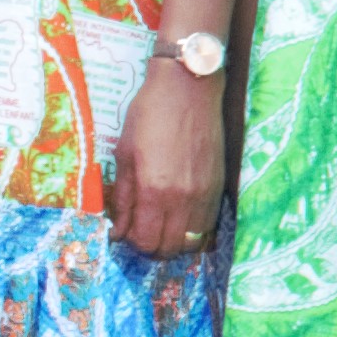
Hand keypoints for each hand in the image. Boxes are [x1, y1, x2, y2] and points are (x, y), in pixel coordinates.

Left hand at [113, 66, 226, 257]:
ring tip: (161, 226)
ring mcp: (205, 193)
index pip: (144, 241)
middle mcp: (182, 198)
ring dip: (174, 241)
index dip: (131, 243)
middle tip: (141, 233)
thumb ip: (122, 197)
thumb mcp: (125, 155)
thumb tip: (118, 229)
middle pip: (169, 249)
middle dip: (152, 248)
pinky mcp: (219, 185)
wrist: (189, 88)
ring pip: (192, 241)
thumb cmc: (149, 115)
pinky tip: (180, 214)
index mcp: (153, 190)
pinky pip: (208, 224)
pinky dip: (192, 228)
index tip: (124, 232)